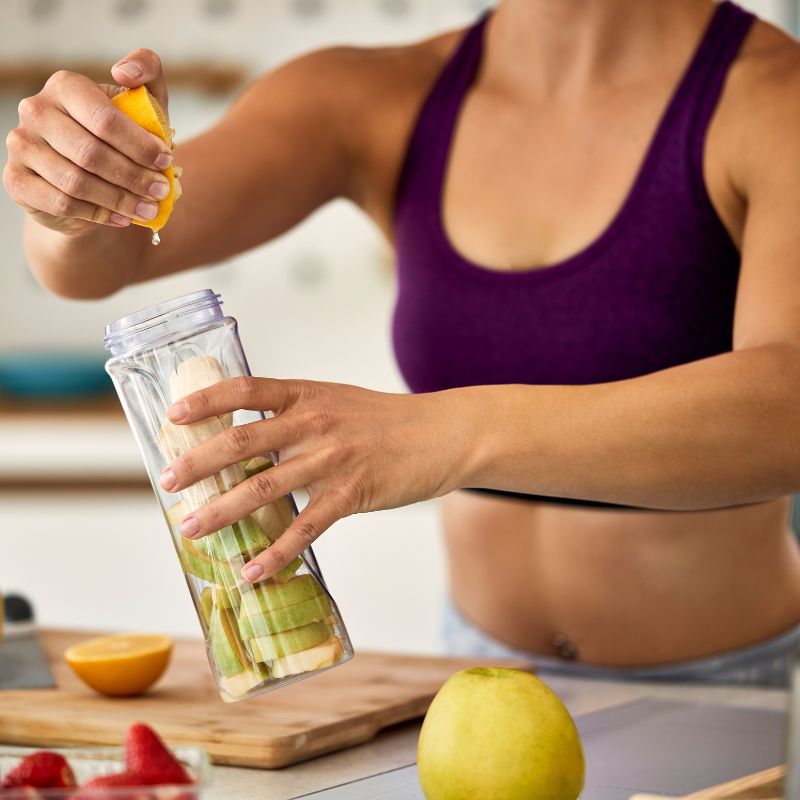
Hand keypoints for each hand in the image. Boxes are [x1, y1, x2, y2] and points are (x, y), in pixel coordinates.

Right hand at [3, 49, 172, 236]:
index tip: (166, 160)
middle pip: (92, 153)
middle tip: (161, 191)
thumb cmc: (120, 139)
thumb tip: (126, 71)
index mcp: (65, 86)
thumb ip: (147, 75)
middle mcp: (36, 110)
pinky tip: (121, 218)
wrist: (86, 180)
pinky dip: (98, 214)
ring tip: (148, 208)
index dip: (140, 144)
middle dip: (134, 176)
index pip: (104, 118)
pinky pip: (61, 203)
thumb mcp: (141, 106)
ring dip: (120, 199)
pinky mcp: (17, 180)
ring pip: (77, 181)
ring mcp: (21, 145)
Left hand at [159, 377, 473, 581]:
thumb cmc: (388, 421)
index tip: (172, 417)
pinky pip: (306, 528)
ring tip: (191, 529)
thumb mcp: (338, 401)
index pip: (245, 389)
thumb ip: (297, 414)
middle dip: (197, 464)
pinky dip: (275, 552)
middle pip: (241, 442)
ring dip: (222, 511)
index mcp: (308, 394)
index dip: (205, 400)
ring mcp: (332, 458)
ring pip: (264, 487)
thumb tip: (250, 441)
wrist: (442, 434)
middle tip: (167, 482)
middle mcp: (314, 422)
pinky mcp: (352, 493)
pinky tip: (253, 570)